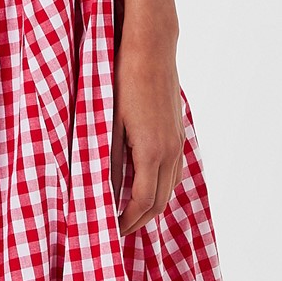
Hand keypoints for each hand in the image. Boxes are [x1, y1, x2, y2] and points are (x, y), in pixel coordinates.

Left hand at [113, 33, 185, 235]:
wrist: (151, 49)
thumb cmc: (123, 81)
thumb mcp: (108, 122)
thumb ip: (109, 159)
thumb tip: (103, 190)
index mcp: (152, 151)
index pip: (143, 202)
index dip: (127, 221)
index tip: (112, 231)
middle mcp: (171, 150)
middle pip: (161, 201)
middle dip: (140, 220)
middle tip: (119, 229)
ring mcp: (178, 141)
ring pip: (171, 187)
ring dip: (152, 205)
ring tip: (130, 212)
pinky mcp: (178, 131)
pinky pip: (174, 170)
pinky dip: (161, 185)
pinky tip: (145, 183)